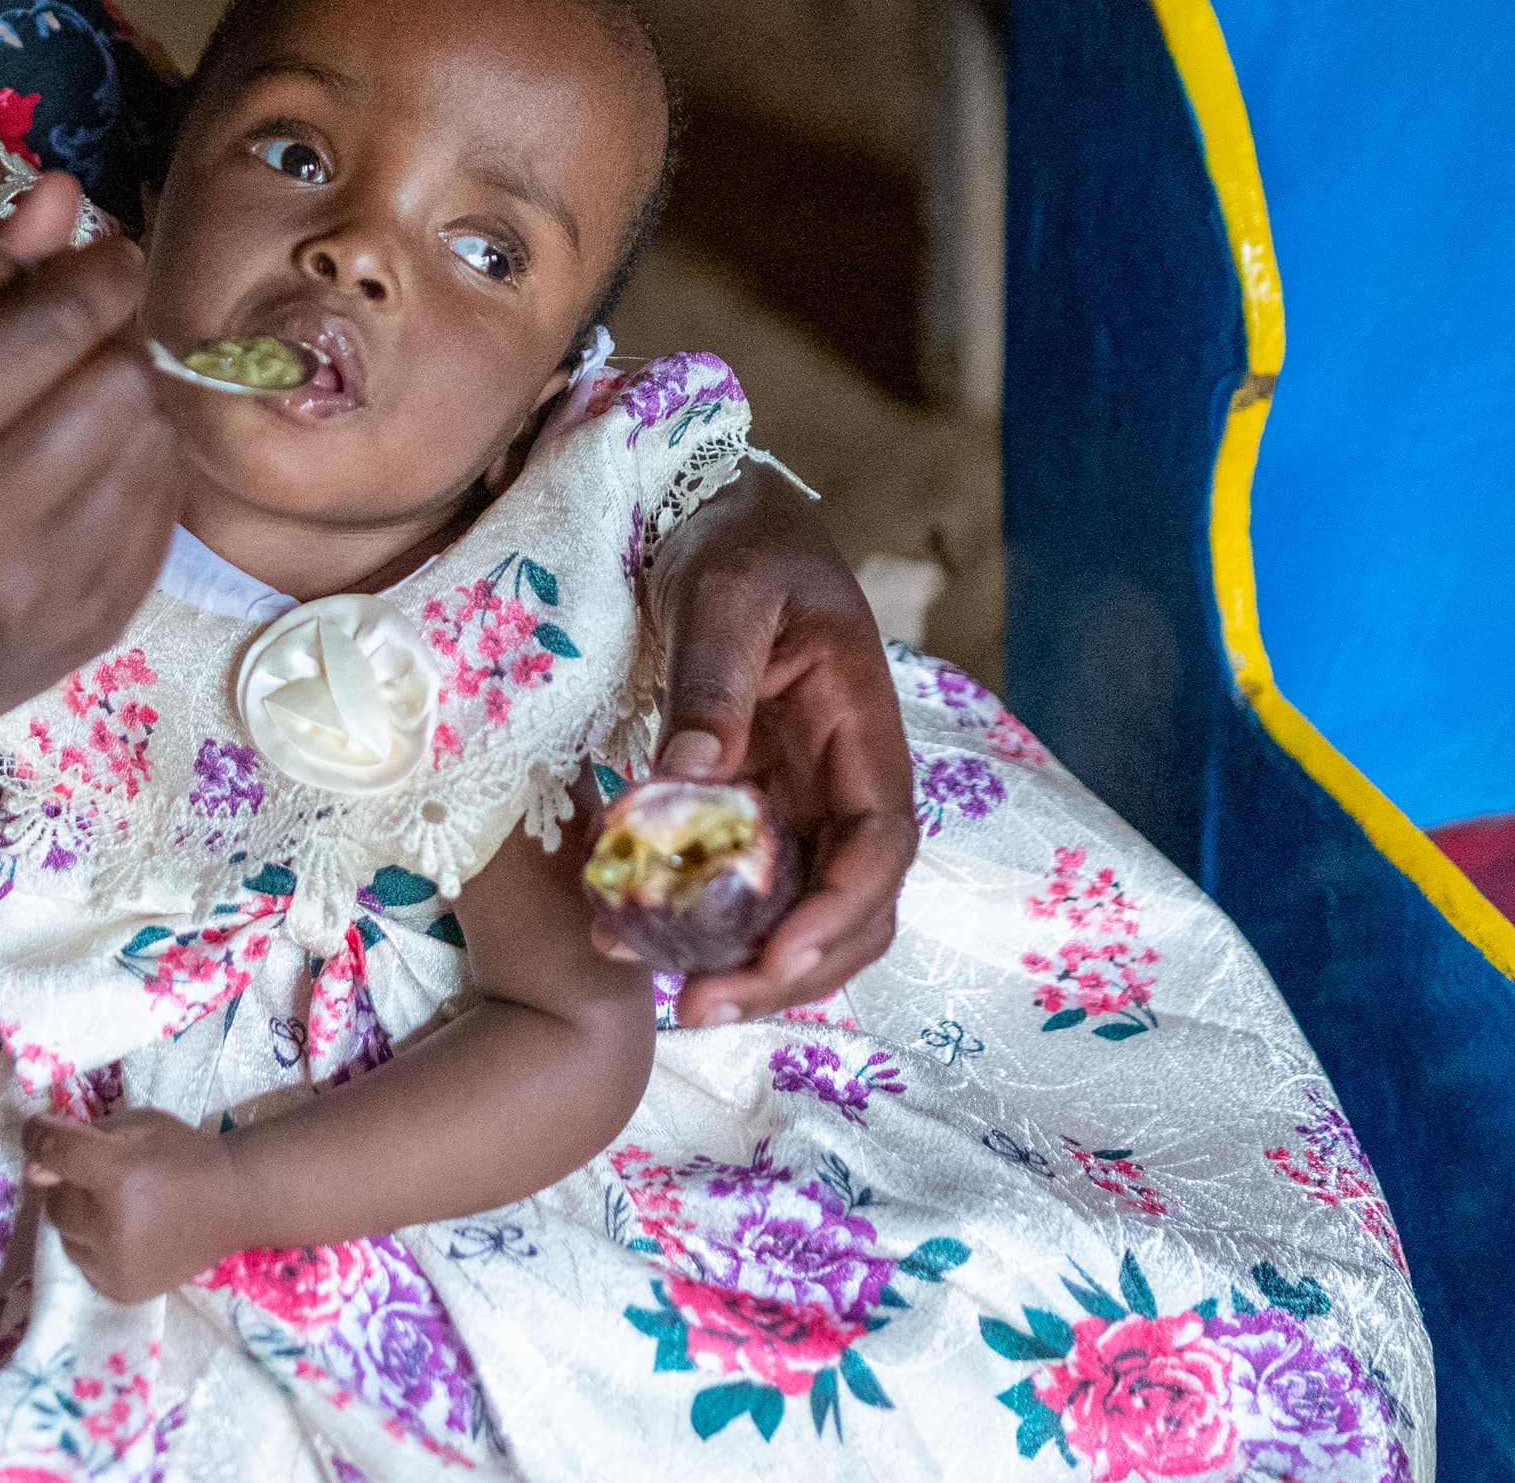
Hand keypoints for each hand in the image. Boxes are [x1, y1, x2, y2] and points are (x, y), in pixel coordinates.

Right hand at [0, 174, 181, 765]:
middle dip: (117, 338)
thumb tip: (65, 193)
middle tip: (88, 339)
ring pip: (154, 437)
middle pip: (117, 376)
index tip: (104, 260)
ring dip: (135, 401)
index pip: (51, 322)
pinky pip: (166, 505)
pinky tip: (96, 471)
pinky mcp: (102, 622)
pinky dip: (146, 467)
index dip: (100, 271)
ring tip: (83, 408)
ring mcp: (48, 585)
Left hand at [24, 1109, 245, 1303]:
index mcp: (118, 1175)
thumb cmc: (182, 1156)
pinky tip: (126, 1234)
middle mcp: (110, 1225)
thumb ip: (83, 1136)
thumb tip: (33, 1167)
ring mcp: (115, 1264)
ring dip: (81, 1219)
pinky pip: (82, 1263)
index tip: (38, 1130)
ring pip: (64, 1236)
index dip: (38, 1137)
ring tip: (120, 1209)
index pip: (55, 1154)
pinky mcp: (120, 1289)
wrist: (232, 1205)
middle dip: (73, 1186)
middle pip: (56, 1201)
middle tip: (106, 1179)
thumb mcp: (138, 1126)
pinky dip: (93, 1247)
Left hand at [630, 464, 915, 1026]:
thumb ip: (714, 679)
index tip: (778, 956)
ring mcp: (800, 796)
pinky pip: (743, 883)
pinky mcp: (751, 803)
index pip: (880, 845)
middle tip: (701, 1006)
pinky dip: (704, 924)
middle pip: (850, 906)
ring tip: (670, 997)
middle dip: (789, 971)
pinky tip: (634, 939)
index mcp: (861, 727)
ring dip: (751, 965)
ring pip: (801, 911)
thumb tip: (694, 774)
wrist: (715, 507)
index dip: (838, 912)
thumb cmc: (735, 537)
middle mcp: (843, 777)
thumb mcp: (724, 591)